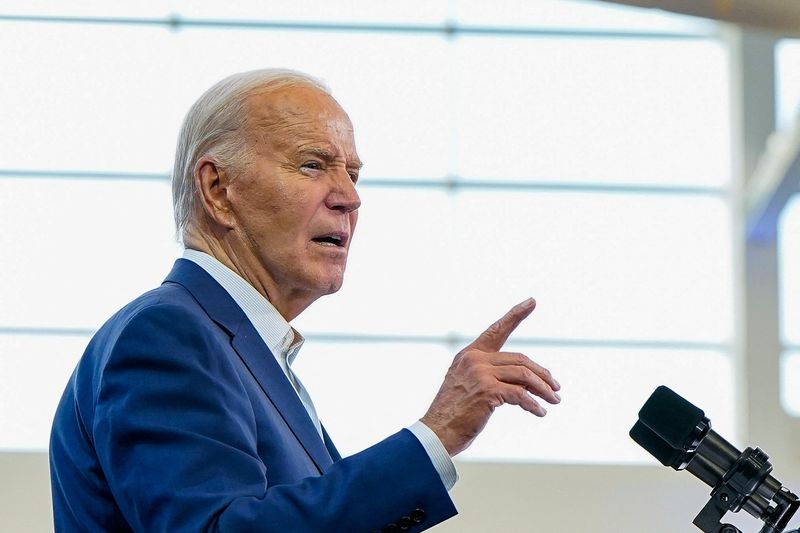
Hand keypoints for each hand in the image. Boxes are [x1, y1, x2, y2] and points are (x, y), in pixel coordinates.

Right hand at [420, 298, 560, 456]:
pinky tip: (540, 412)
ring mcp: (481, 374)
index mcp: (469, 354)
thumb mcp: (469, 385)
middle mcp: (475, 359)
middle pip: (521, 360)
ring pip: (525, 376)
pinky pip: (521, 395)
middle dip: (542, 374)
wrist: (437, 432)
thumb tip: (525, 381)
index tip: (532, 301)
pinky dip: (534, 405)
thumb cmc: (454, 413)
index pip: (496, 330)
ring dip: (543, 389)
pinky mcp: (488, 391)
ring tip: (554, 400)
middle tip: (555, 387)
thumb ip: (491, 376)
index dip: (516, 315)